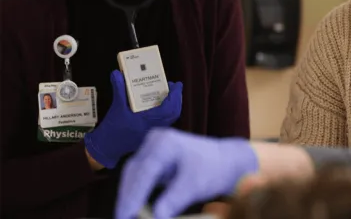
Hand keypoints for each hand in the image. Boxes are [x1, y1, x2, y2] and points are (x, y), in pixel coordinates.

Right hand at [83, 70, 182, 168]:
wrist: (106, 148)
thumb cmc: (112, 129)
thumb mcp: (116, 107)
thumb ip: (119, 89)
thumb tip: (117, 73)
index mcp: (148, 121)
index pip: (169, 108)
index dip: (175, 96)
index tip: (177, 84)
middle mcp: (154, 127)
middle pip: (174, 113)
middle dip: (176, 99)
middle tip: (173, 87)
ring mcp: (154, 132)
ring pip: (171, 118)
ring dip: (173, 105)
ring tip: (168, 94)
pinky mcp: (151, 135)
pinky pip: (165, 122)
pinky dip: (167, 112)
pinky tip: (160, 105)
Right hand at [115, 128, 257, 218]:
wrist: (226, 162)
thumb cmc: (214, 170)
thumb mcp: (195, 185)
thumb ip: (173, 200)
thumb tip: (156, 217)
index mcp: (165, 142)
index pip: (144, 171)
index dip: (132, 195)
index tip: (125, 215)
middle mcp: (155, 141)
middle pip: (133, 172)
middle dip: (127, 197)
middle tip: (123, 217)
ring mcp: (153, 147)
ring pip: (133, 175)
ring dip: (129, 196)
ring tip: (127, 215)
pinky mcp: (153, 158)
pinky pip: (139, 177)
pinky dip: (137, 192)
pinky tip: (134, 208)